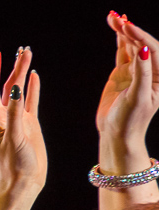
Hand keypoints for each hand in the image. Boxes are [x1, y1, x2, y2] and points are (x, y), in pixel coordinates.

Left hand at [0, 47, 45, 209]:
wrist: (25, 181)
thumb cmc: (16, 163)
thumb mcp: (15, 136)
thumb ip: (15, 113)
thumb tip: (16, 88)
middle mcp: (4, 117)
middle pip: (6, 86)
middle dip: (12, 67)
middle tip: (21, 49)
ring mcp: (17, 120)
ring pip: (19, 90)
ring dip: (22, 73)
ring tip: (27, 54)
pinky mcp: (29, 125)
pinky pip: (30, 101)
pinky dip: (32, 88)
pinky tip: (34, 76)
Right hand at [97, 12, 157, 146]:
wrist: (116, 134)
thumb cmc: (130, 120)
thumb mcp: (137, 97)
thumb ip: (141, 72)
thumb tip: (143, 49)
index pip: (152, 50)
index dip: (140, 37)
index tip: (127, 27)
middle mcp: (150, 70)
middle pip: (142, 44)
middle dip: (130, 30)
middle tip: (118, 17)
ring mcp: (136, 71)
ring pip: (131, 46)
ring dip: (123, 31)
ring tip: (113, 17)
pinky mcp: (122, 74)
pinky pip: (122, 53)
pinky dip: (119, 40)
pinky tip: (116, 28)